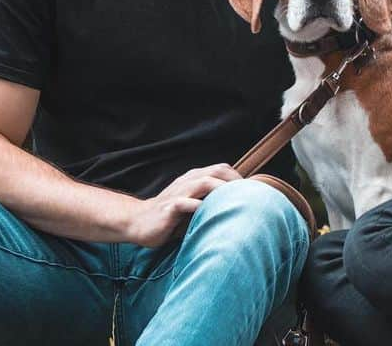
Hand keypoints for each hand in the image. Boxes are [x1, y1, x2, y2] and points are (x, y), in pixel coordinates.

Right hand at [125, 163, 240, 246]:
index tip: (252, 192)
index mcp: (194, 179)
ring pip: (202, 182)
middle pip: (216, 172)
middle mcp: (187, 182)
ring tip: (235, 200)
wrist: (138, 222)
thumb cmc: (170, 216)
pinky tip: (208, 213)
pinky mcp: (168, 208)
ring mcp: (178, 193)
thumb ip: (209, 202)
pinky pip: (184, 203)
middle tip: (249, 197)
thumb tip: (237, 207)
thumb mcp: (192, 205)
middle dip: (234, 182)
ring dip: (220, 189)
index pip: (222, 169)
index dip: (238, 178)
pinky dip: (197, 206)